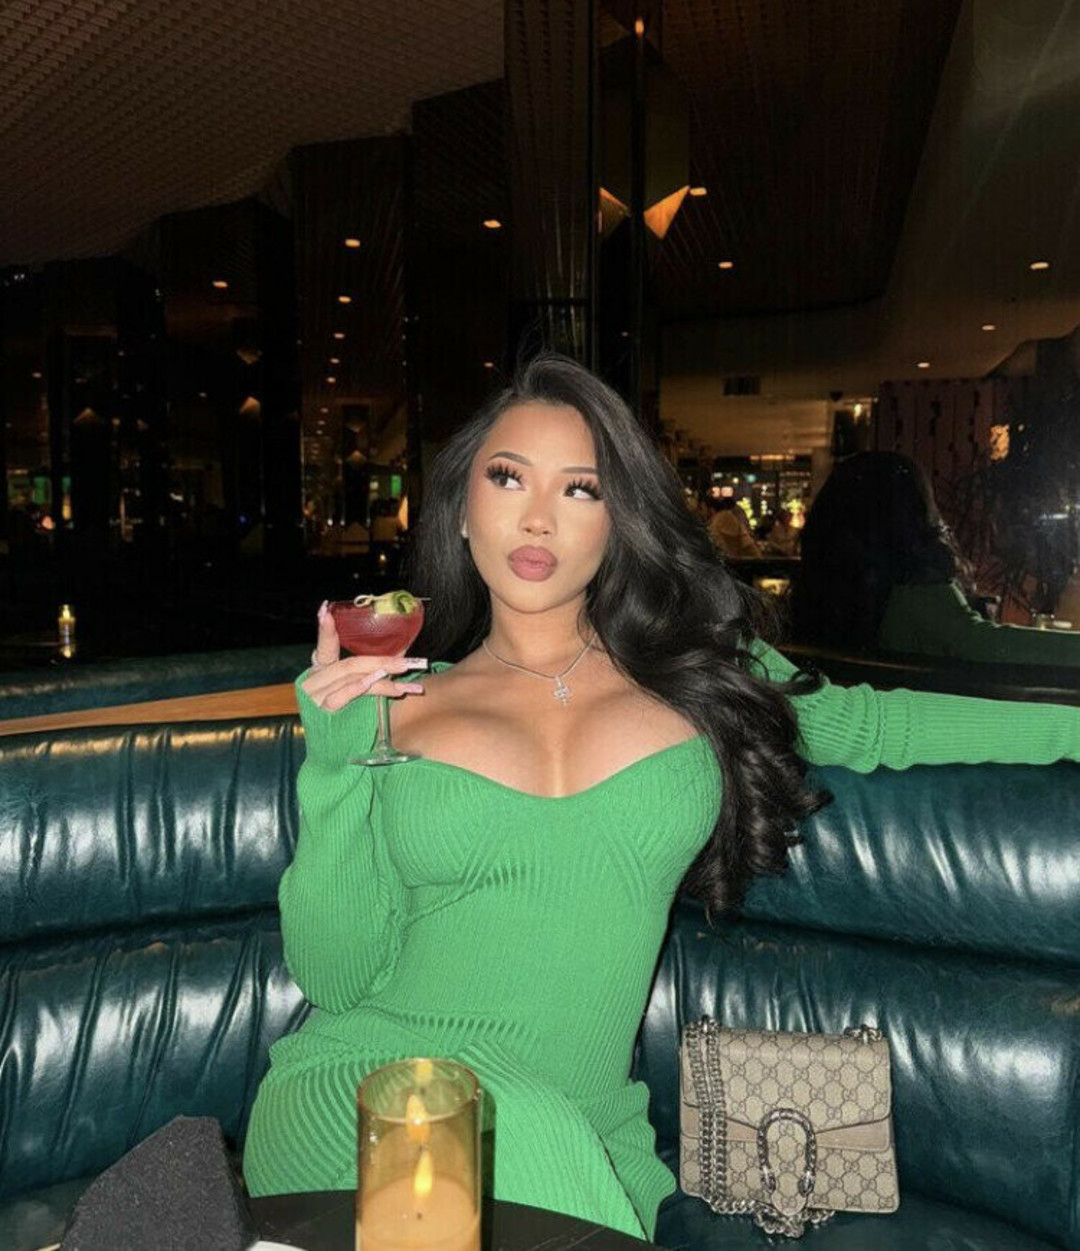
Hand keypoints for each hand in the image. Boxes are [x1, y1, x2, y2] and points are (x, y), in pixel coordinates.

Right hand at [301, 602, 427, 711]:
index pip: (324, 645)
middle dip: (383, 660)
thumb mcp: (351, 691)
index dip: (325, 628)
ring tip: (407, 677)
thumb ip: (367, 674)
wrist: (326, 753)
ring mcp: (316, 696)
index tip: (326, 607)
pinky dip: (363, 688)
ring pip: (352, 677)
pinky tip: (383, 687)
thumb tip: (400, 657)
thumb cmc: (341, 716)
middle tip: (410, 662)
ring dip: (384, 677)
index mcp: (320, 669)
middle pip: (352, 663)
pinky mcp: (322, 712)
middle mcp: (315, 680)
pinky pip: (343, 695)